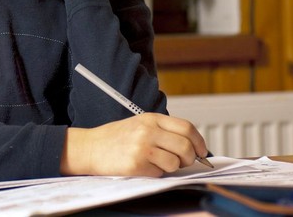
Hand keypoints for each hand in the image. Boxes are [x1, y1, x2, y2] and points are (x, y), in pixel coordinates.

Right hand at [60, 113, 208, 176]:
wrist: (91, 147)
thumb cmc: (116, 138)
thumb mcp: (140, 124)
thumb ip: (164, 131)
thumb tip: (191, 146)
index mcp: (151, 119)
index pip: (186, 128)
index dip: (199, 142)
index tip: (201, 151)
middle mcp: (148, 131)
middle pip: (185, 146)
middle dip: (189, 158)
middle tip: (183, 162)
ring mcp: (142, 148)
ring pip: (175, 163)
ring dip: (171, 168)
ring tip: (157, 164)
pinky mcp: (136, 165)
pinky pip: (159, 174)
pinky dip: (156, 174)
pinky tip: (144, 168)